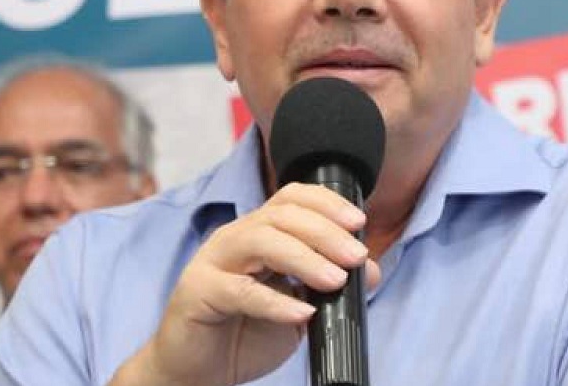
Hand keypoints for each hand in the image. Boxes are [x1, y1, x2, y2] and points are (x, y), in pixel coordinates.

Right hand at [111, 183, 382, 385]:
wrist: (199, 371)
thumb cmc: (245, 333)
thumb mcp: (297, 306)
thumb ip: (328, 285)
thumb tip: (369, 270)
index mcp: (258, 233)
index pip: (290, 197)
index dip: (326, 202)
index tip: (358, 222)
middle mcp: (234, 239)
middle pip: (280, 216)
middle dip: (324, 232)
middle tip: (355, 257)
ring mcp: (213, 263)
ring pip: (260, 241)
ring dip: (303, 257)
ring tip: (334, 279)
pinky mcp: (198, 294)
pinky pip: (239, 291)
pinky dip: (275, 302)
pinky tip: (301, 313)